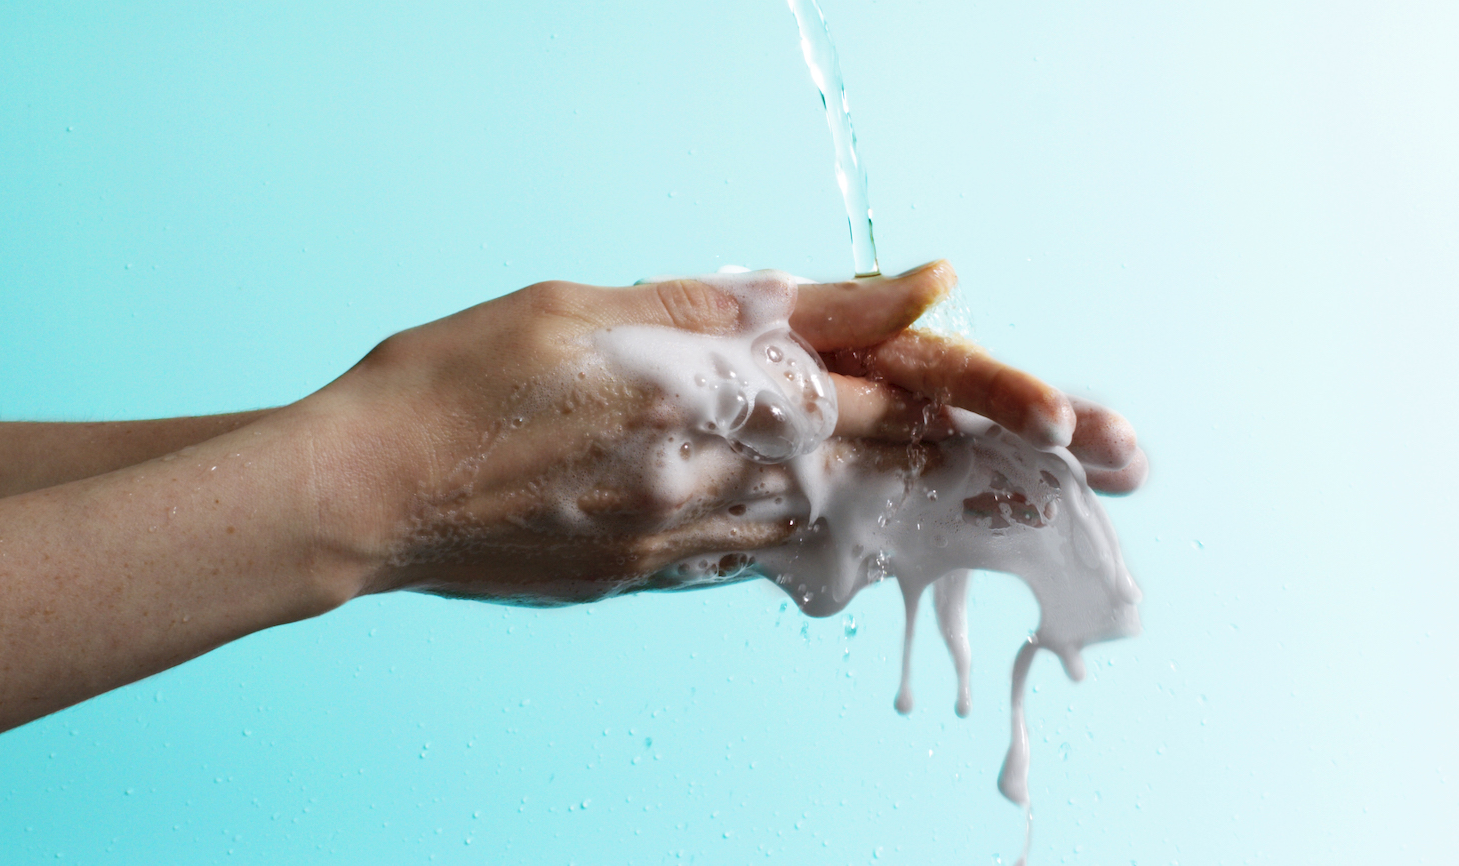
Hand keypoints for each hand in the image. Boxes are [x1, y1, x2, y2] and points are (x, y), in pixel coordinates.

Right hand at [300, 261, 1145, 605]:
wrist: (365, 494)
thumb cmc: (462, 378)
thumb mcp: (605, 303)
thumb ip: (758, 305)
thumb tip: (907, 288)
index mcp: (712, 394)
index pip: (879, 386)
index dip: (973, 386)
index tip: (1058, 408)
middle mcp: (715, 481)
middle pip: (884, 465)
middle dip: (985, 458)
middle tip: (1093, 454)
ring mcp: (686, 543)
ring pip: (838, 519)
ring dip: (919, 499)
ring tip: (1001, 489)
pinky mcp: (651, 579)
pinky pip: (762, 555)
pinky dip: (818, 529)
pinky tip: (845, 518)